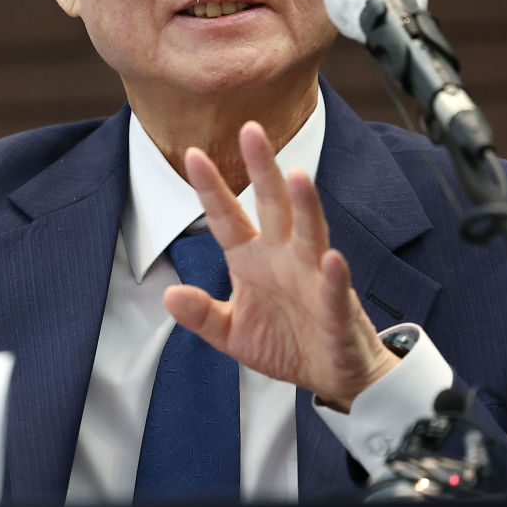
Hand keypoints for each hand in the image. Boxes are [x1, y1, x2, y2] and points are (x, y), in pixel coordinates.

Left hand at [165, 121, 399, 410]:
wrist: (333, 375)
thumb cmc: (286, 344)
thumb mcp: (232, 333)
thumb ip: (202, 314)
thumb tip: (169, 294)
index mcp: (252, 260)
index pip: (227, 218)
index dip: (211, 188)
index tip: (193, 155)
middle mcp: (284, 258)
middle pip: (273, 206)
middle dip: (262, 169)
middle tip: (251, 131)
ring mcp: (313, 278)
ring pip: (310, 233)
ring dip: (305, 206)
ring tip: (298, 176)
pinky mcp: (336, 308)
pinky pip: (333, 287)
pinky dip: (332, 273)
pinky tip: (330, 257)